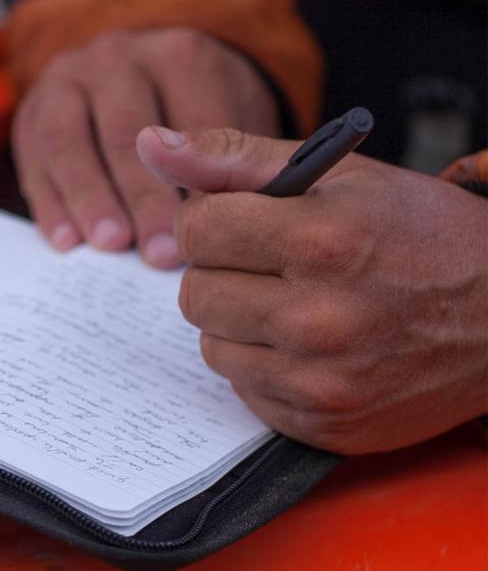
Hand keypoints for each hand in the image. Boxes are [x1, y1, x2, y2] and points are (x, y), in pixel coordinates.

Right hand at [12, 28, 279, 267]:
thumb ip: (227, 167)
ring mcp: (68, 80)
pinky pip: (34, 157)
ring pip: (68, 137)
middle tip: (158, 253)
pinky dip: (49, 203)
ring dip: (89, 197)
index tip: (204, 231)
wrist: (141, 85)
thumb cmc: (196, 120)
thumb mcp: (231, 126)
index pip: (190, 118)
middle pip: (126, 128)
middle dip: (143, 196)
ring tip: (110, 245)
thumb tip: (215, 227)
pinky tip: (66, 242)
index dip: (198, 179)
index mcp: (180, 54)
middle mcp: (119, 57)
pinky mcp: (33, 111)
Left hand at [137, 126, 487, 452]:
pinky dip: (262, 367)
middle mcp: (320, 319)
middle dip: (219, 272)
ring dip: (236, 322)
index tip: (238, 222)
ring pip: (212, 347)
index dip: (210, 219)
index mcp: (323, 241)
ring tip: (291, 304)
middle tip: (269, 264)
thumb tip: (150, 145)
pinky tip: (307, 347)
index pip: (196, 229)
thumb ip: (235, 157)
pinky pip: (244, 391)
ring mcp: (322, 382)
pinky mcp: (323, 425)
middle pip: (194, 294)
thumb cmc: (420, 235)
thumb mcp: (339, 174)